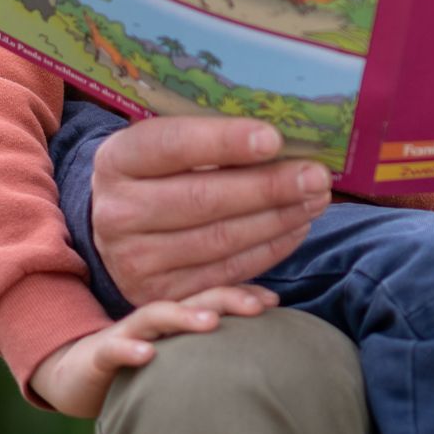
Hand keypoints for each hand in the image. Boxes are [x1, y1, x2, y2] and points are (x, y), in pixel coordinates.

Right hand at [30, 285, 278, 416]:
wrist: (77, 373)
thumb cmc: (140, 363)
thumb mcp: (180, 353)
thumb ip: (212, 346)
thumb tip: (261, 350)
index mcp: (179, 315)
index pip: (216, 296)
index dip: (244, 296)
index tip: (273, 303)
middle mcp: (158, 317)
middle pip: (195, 298)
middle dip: (228, 298)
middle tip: (258, 308)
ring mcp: (129, 331)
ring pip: (158, 315)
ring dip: (185, 316)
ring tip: (211, 323)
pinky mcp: (100, 353)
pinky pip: (115, 348)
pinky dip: (131, 349)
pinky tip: (147, 354)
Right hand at [92, 116, 331, 304]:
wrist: (120, 225)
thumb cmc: (160, 171)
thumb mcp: (169, 143)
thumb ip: (212, 138)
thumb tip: (279, 140)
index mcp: (118, 160)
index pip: (174, 146)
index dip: (225, 142)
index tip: (273, 139)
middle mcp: (117, 213)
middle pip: (203, 199)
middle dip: (269, 187)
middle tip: (316, 177)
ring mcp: (134, 260)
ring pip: (220, 240)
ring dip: (278, 220)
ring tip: (315, 200)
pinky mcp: (158, 295)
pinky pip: (226, 273)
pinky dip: (268, 251)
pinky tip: (295, 228)